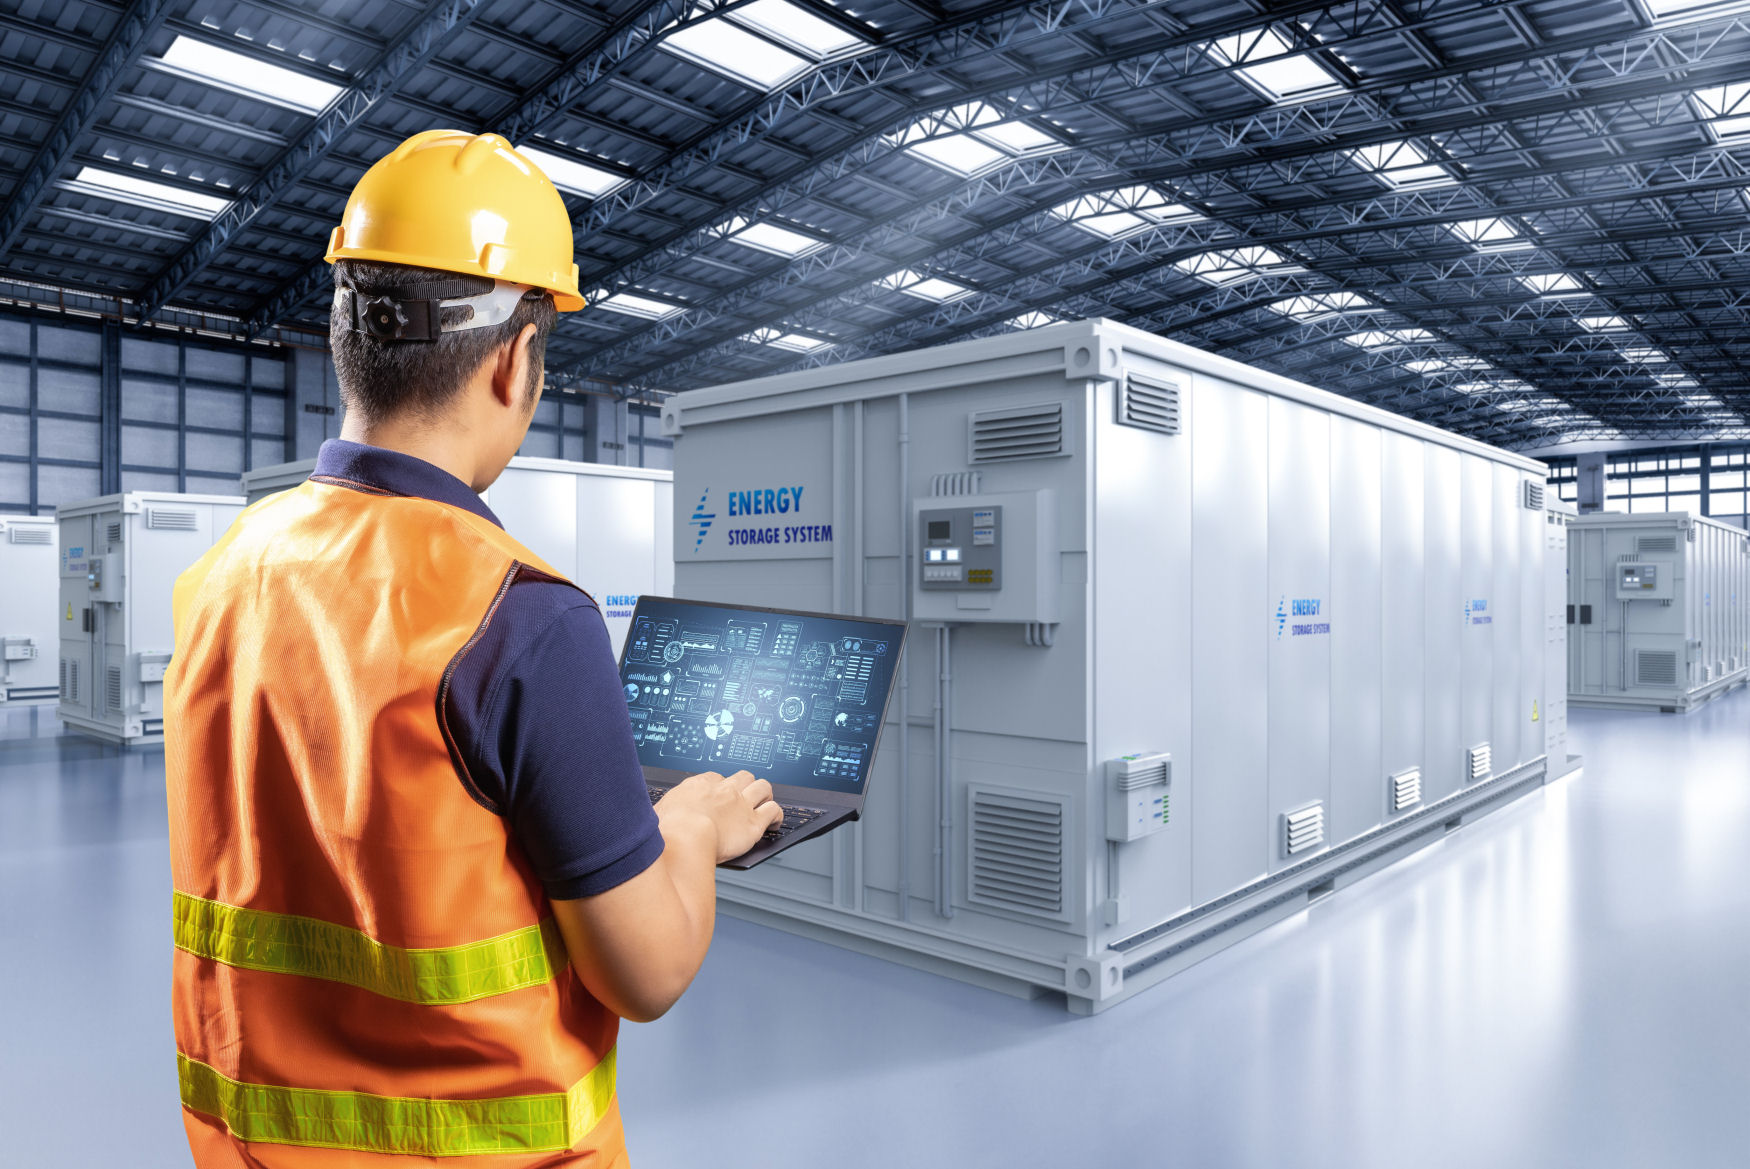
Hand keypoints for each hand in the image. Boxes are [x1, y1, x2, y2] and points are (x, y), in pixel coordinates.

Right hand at [656, 770, 783, 863]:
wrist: (685, 838)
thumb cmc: (668, 829)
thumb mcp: (657, 814)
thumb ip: (661, 812)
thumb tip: (651, 819)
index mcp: (699, 786)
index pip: (715, 778)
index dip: (720, 786)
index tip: (718, 795)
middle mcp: (723, 791)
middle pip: (743, 776)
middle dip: (746, 784)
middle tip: (745, 795)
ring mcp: (741, 804)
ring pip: (763, 787)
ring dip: (765, 794)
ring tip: (764, 803)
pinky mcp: (754, 823)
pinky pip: (774, 811)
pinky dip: (777, 815)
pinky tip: (776, 822)